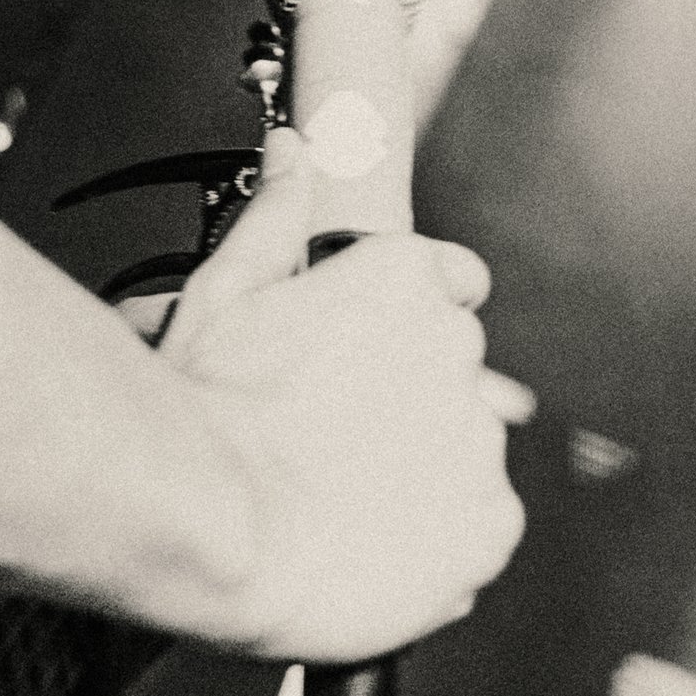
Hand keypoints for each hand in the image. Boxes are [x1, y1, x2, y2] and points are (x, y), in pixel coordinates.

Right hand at [159, 127, 525, 659]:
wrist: (210, 518)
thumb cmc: (206, 402)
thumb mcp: (225, 290)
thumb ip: (274, 216)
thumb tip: (290, 150)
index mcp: (406, 277)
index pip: (452, 281)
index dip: (409, 324)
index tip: (371, 361)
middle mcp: (459, 344)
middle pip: (452, 373)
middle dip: (404, 403)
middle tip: (327, 442)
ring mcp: (480, 435)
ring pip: (463, 452)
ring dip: (420, 473)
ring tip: (337, 503)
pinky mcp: (490, 522)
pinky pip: (480, 527)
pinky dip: (441, 542)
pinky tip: (373, 546)